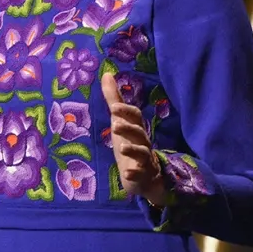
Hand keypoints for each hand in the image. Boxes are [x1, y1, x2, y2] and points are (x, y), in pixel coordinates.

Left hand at [102, 72, 164, 206]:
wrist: (145, 178)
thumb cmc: (130, 144)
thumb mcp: (119, 122)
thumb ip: (114, 99)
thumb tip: (106, 73)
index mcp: (135, 129)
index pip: (134, 117)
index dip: (126, 111)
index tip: (114, 107)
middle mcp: (142, 142)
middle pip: (139, 133)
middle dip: (129, 128)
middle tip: (115, 125)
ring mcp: (144, 160)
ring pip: (143, 153)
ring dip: (133, 149)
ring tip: (122, 147)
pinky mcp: (143, 176)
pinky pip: (141, 174)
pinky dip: (135, 173)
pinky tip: (128, 173)